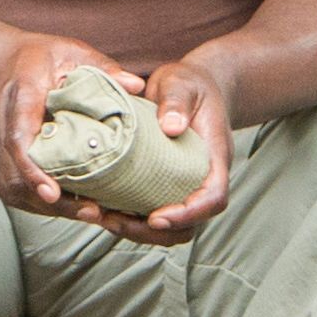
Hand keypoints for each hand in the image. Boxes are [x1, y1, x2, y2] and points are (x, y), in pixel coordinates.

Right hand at [0, 29, 142, 219]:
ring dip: (48, 208)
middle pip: (16, 177)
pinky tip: (66, 206)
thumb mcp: (66, 51)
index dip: (32, 170)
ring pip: (12, 190)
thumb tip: (136, 86)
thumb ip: (100, 67)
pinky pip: (9, 190)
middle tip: (94, 212)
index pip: (17, 140)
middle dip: (54, 202)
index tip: (52, 193)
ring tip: (88, 213)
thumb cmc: (26, 55)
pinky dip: (37, 203)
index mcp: (18, 98)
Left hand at [94, 54, 236, 246]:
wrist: (191, 88)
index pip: (213, 198)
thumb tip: (171, 127)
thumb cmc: (190, 85)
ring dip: (137, 231)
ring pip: (170, 228)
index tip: (156, 217)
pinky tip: (101, 208)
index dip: (188, 214)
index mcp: (215, 157)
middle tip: (114, 221)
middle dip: (152, 232)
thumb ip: (177, 102)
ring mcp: (185, 187)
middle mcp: (203, 179)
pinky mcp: (165, 187)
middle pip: (190, 225)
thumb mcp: (183, 84)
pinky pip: (152, 214)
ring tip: (102, 217)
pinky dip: (128, 218)